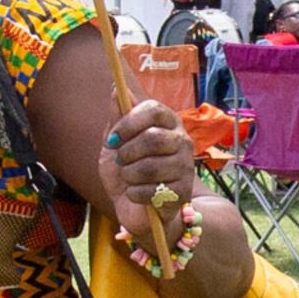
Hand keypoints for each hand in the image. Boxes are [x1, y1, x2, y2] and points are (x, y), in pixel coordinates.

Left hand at [102, 98, 199, 225]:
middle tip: (121, 161)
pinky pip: (152, 191)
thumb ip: (117, 117)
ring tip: (128, 179)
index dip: (129, 122)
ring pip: (150, 167)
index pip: (154, 109)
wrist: (135, 209)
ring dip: (129, 175)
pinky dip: (134, 194)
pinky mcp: (183, 192)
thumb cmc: (127, 171)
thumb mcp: (115, 143)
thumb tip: (117, 88)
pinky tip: (137, 194)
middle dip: (127, 153)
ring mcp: (185, 167)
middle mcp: (182, 141)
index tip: (113, 138)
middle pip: (153, 138)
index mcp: (167, 123)